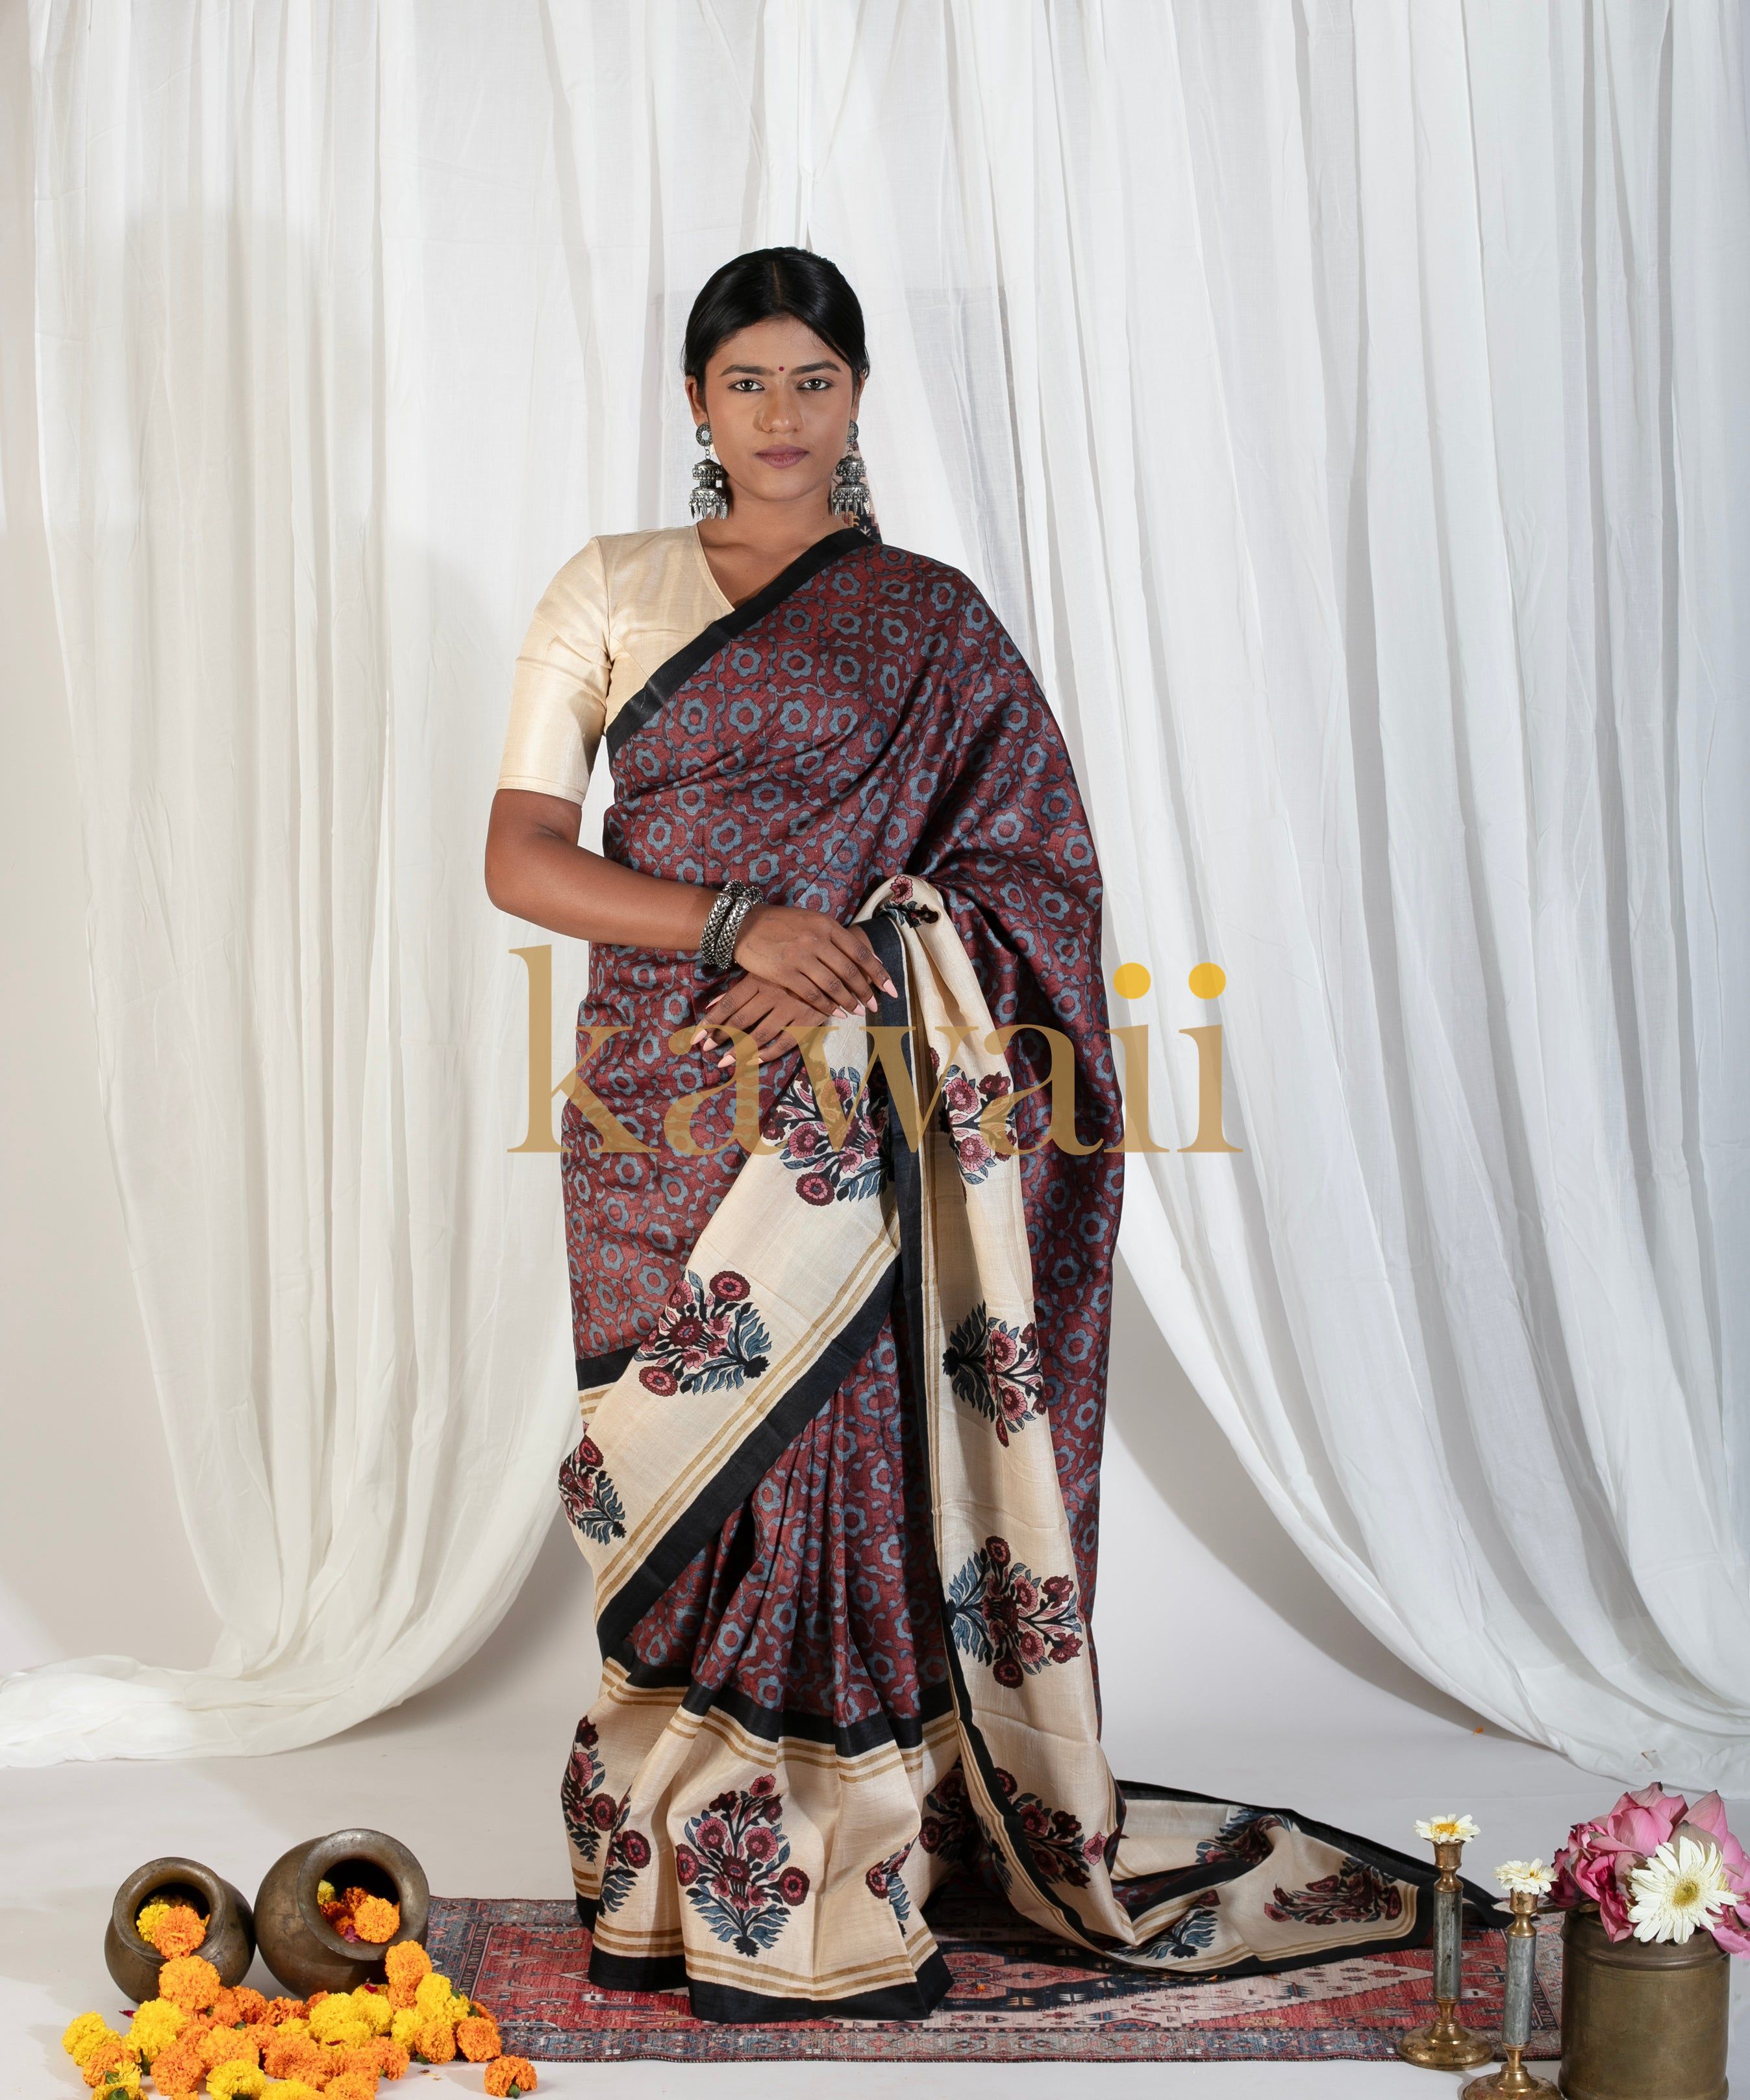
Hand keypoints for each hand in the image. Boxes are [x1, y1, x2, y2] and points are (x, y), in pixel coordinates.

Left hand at [688, 979, 838, 1066]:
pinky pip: (786, 1042)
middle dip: (721, 1037)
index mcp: (761, 978)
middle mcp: (774, 993)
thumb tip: (711, 1005)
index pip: (730, 1003)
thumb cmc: (793, 966)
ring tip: (724, 1062)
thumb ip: (740, 988)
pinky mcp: (809, 1020)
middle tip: (706, 1050)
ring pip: (761, 1034)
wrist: (836, 963)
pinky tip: (753, 1061)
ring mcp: (792, 1008)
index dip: (712, 1021)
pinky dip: (768, 1054)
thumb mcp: (766, 970)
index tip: (696, 1036)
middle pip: (741, 1020)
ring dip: (740, 1050)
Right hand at [729, 902, 896, 1012]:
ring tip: (859, 1012)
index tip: (890, 988)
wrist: (744, 924)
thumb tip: (867, 958)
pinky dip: (827, 1006)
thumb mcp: (812, 921)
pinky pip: (812, 994)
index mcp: (827, 925)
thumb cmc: (781, 923)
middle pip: (850, 971)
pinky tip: (836, 1013)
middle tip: (876, 1005)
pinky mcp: (785, 973)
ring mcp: (801, 957)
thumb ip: (836, 937)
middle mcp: (817, 939)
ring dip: (849, 1002)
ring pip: (833, 985)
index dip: (878, 972)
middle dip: (866, 992)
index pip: (860, 951)